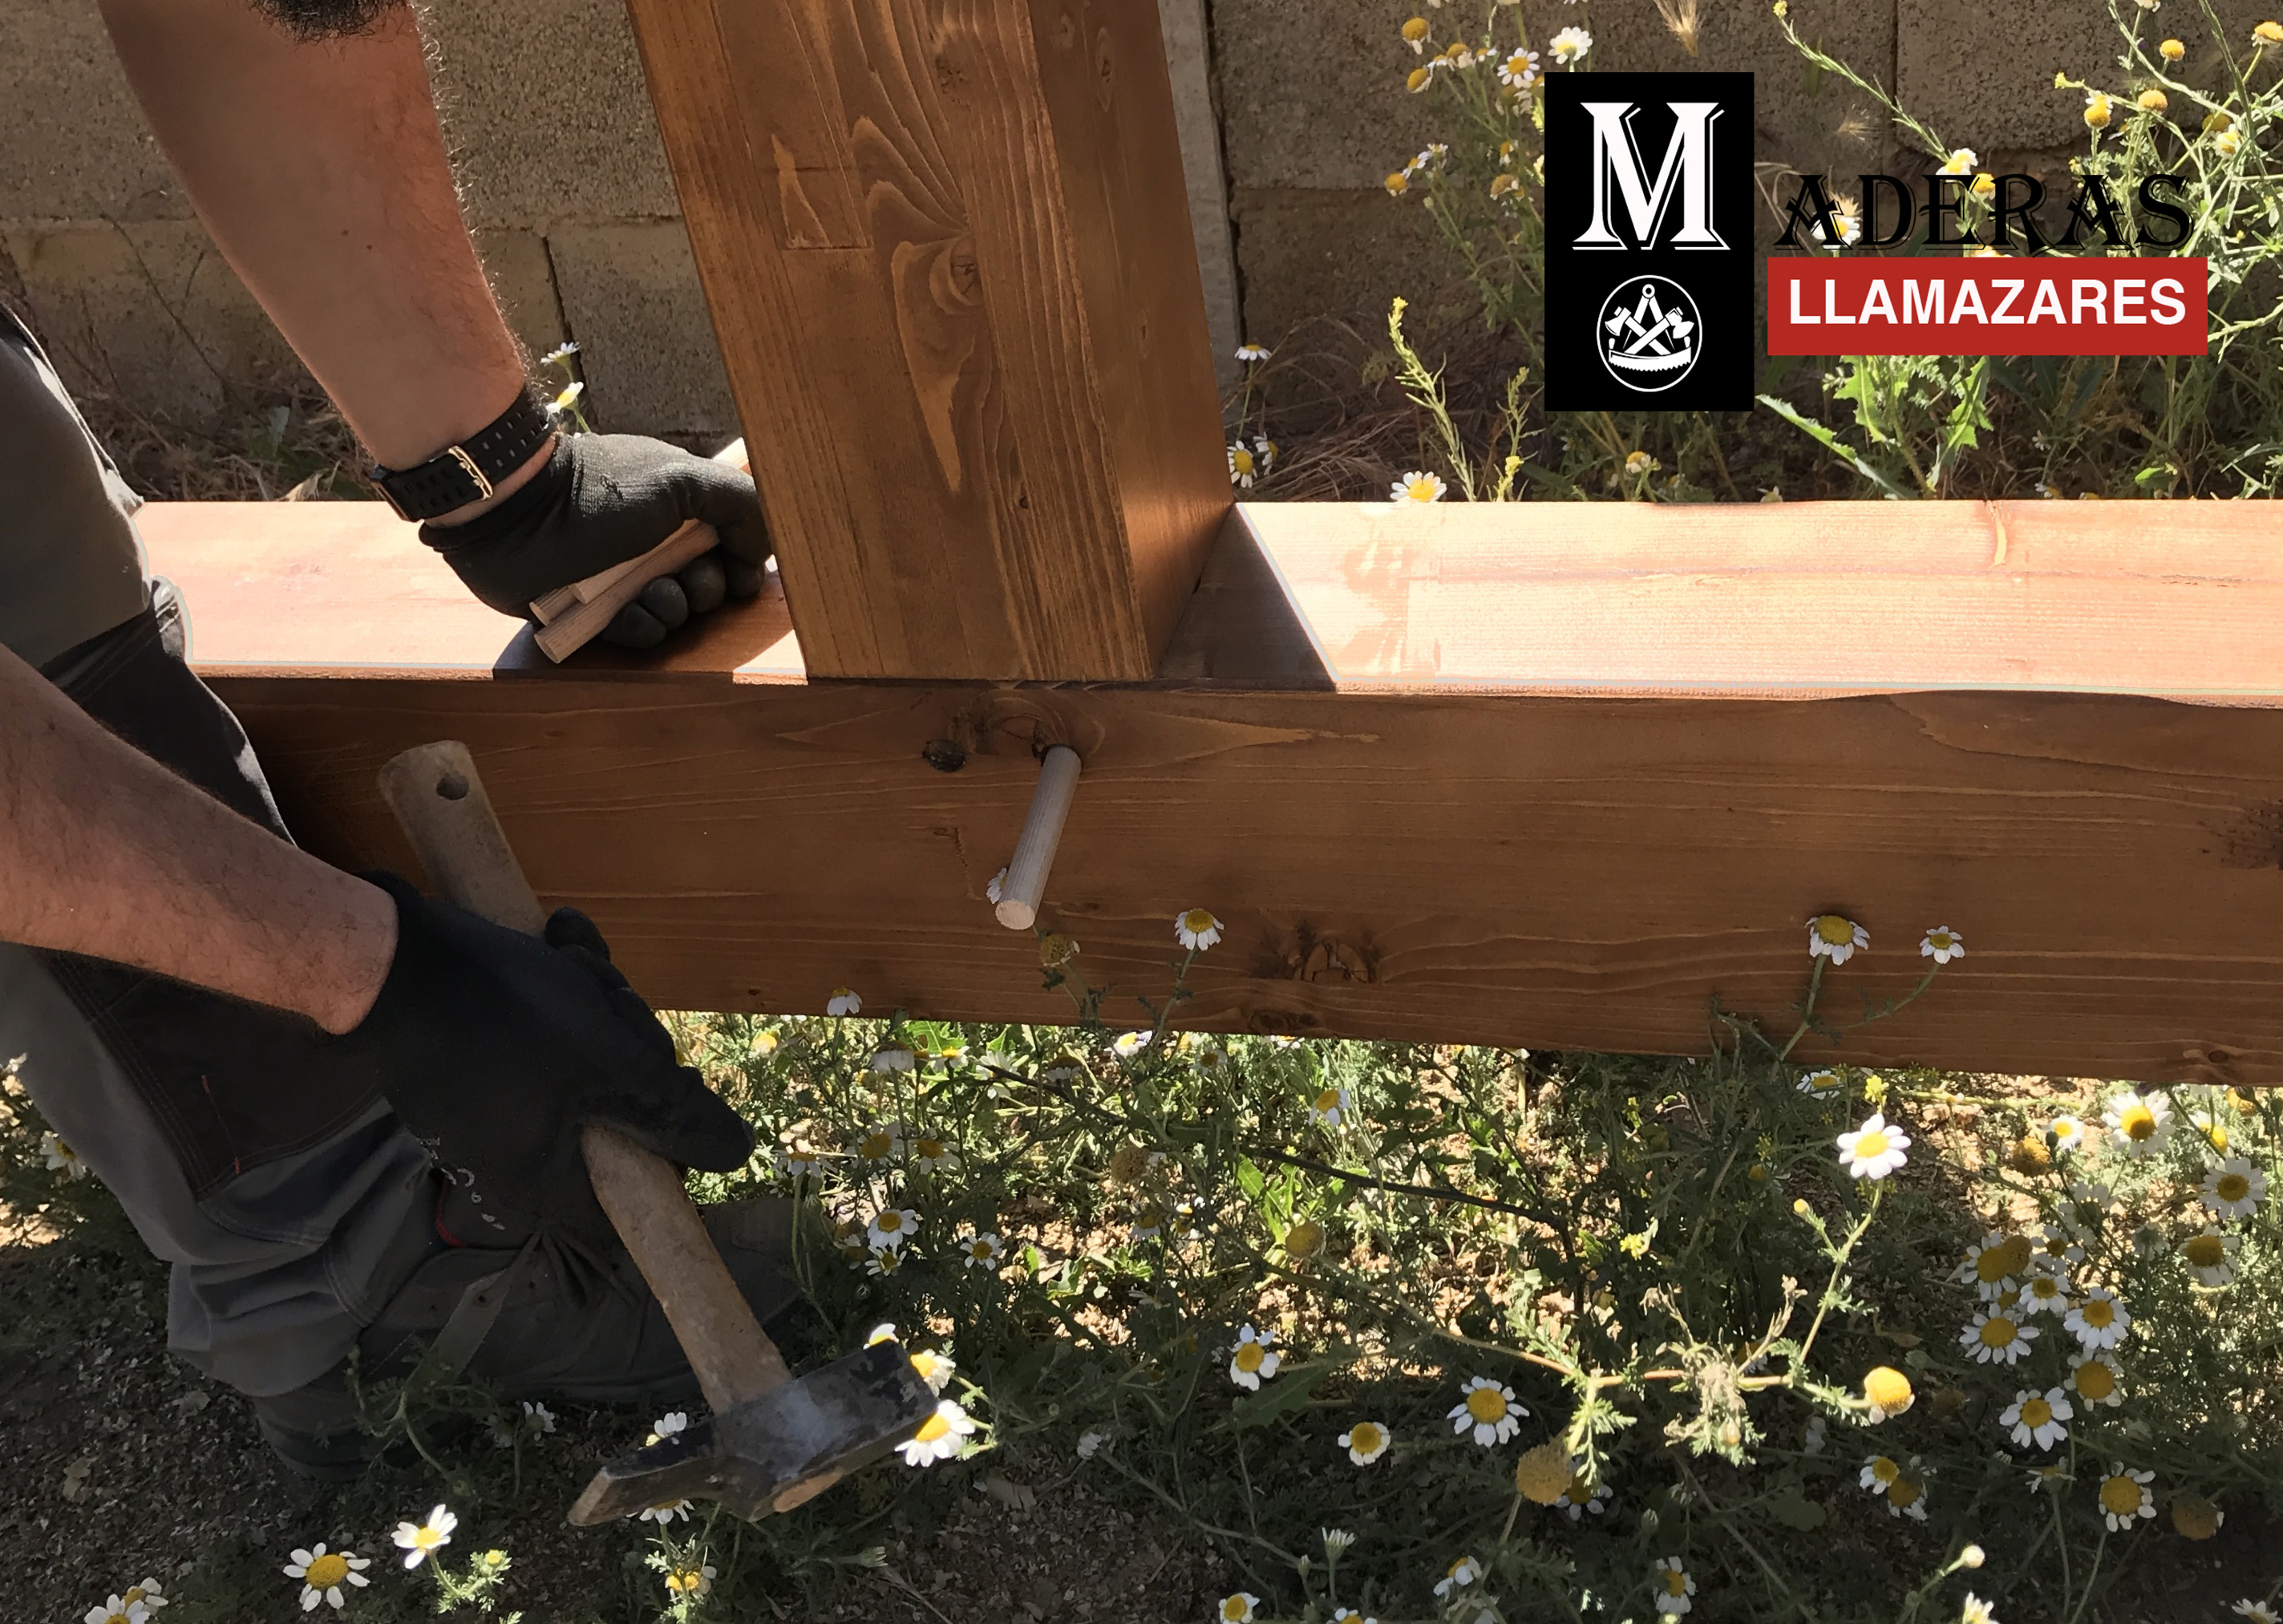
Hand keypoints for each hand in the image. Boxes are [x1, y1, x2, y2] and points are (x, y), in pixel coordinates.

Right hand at [333, 872, 753, 1243]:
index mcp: (542, 1176)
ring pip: (581, 1053)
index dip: (666, 1147)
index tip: (671, 1091)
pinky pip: (541, 1025)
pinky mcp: (474, 1049)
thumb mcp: (611, 1065)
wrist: (389, 957)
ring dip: (593, 996)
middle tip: (610, 1000)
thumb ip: (675, 1113)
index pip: (627, 1195)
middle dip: (626, 1041)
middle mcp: (511, 1148)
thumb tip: (738, 1156)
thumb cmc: (506, 1021)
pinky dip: (557, 981)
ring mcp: (488, 1097)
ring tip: (569, 956)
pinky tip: (557, 936)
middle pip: (610, 1110)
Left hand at [418, 434, 770, 648]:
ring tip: (647, 593)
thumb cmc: (600, 492)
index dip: (742, 565)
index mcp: (679, 509)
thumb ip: (739, 504)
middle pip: (708, 587)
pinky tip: (621, 613)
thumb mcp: (681, 479)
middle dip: (704, 590)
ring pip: (675, 615)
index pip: (732, 546)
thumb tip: (767, 549)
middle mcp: (656, 544)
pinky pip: (636, 635)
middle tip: (684, 578)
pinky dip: (636, 628)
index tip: (738, 571)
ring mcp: (625, 579)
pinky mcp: (595, 612)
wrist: (515, 514)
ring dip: (670, 610)